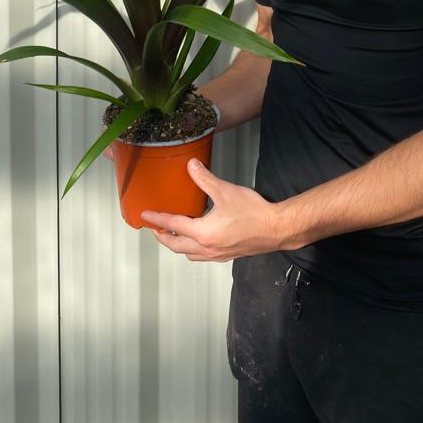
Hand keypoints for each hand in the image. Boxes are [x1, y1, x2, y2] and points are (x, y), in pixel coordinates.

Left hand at [142, 159, 282, 261]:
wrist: (276, 229)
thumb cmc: (253, 213)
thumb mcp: (225, 191)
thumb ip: (205, 179)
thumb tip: (191, 165)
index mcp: (203, 233)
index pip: (173, 226)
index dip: (157, 220)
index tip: (146, 216)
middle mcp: (207, 248)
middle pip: (176, 246)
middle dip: (163, 238)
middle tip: (154, 229)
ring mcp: (217, 254)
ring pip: (189, 254)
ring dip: (177, 246)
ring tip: (173, 235)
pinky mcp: (227, 255)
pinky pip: (202, 256)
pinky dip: (192, 250)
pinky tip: (198, 241)